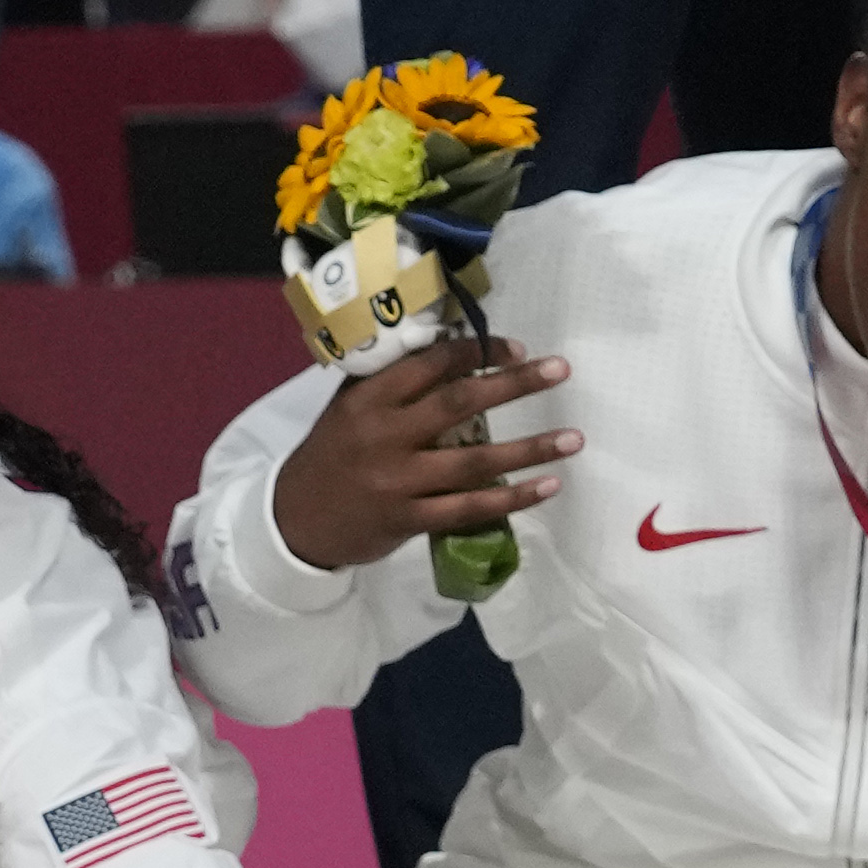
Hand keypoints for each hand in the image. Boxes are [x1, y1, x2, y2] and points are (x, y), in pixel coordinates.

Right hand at [271, 335, 576, 573]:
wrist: (295, 518)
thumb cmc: (333, 454)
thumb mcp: (350, 408)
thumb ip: (393, 383)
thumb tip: (452, 348)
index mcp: (368, 399)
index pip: (430, 365)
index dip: (477, 352)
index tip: (517, 347)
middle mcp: (384, 435)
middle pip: (459, 404)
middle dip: (513, 384)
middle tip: (559, 370)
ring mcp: (398, 481)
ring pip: (474, 461)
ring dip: (529, 449)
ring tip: (573, 439)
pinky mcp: (409, 520)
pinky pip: (470, 508)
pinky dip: (511, 497)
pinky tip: (547, 487)